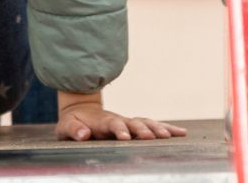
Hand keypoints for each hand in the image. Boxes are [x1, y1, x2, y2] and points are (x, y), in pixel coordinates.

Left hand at [56, 97, 186, 141]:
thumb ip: (74, 129)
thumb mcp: (67, 126)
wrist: (80, 111)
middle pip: (133, 122)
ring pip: (146, 122)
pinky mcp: (134, 127)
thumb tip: (82, 133)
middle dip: (142, 129)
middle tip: (152, 137)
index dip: (119, 129)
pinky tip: (181, 133)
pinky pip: (152, 126)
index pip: (112, 124)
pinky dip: (166, 129)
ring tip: (169, 136)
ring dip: (157, 128)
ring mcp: (128, 122)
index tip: (125, 137)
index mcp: (101, 121)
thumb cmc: (73, 123)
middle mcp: (118, 119)